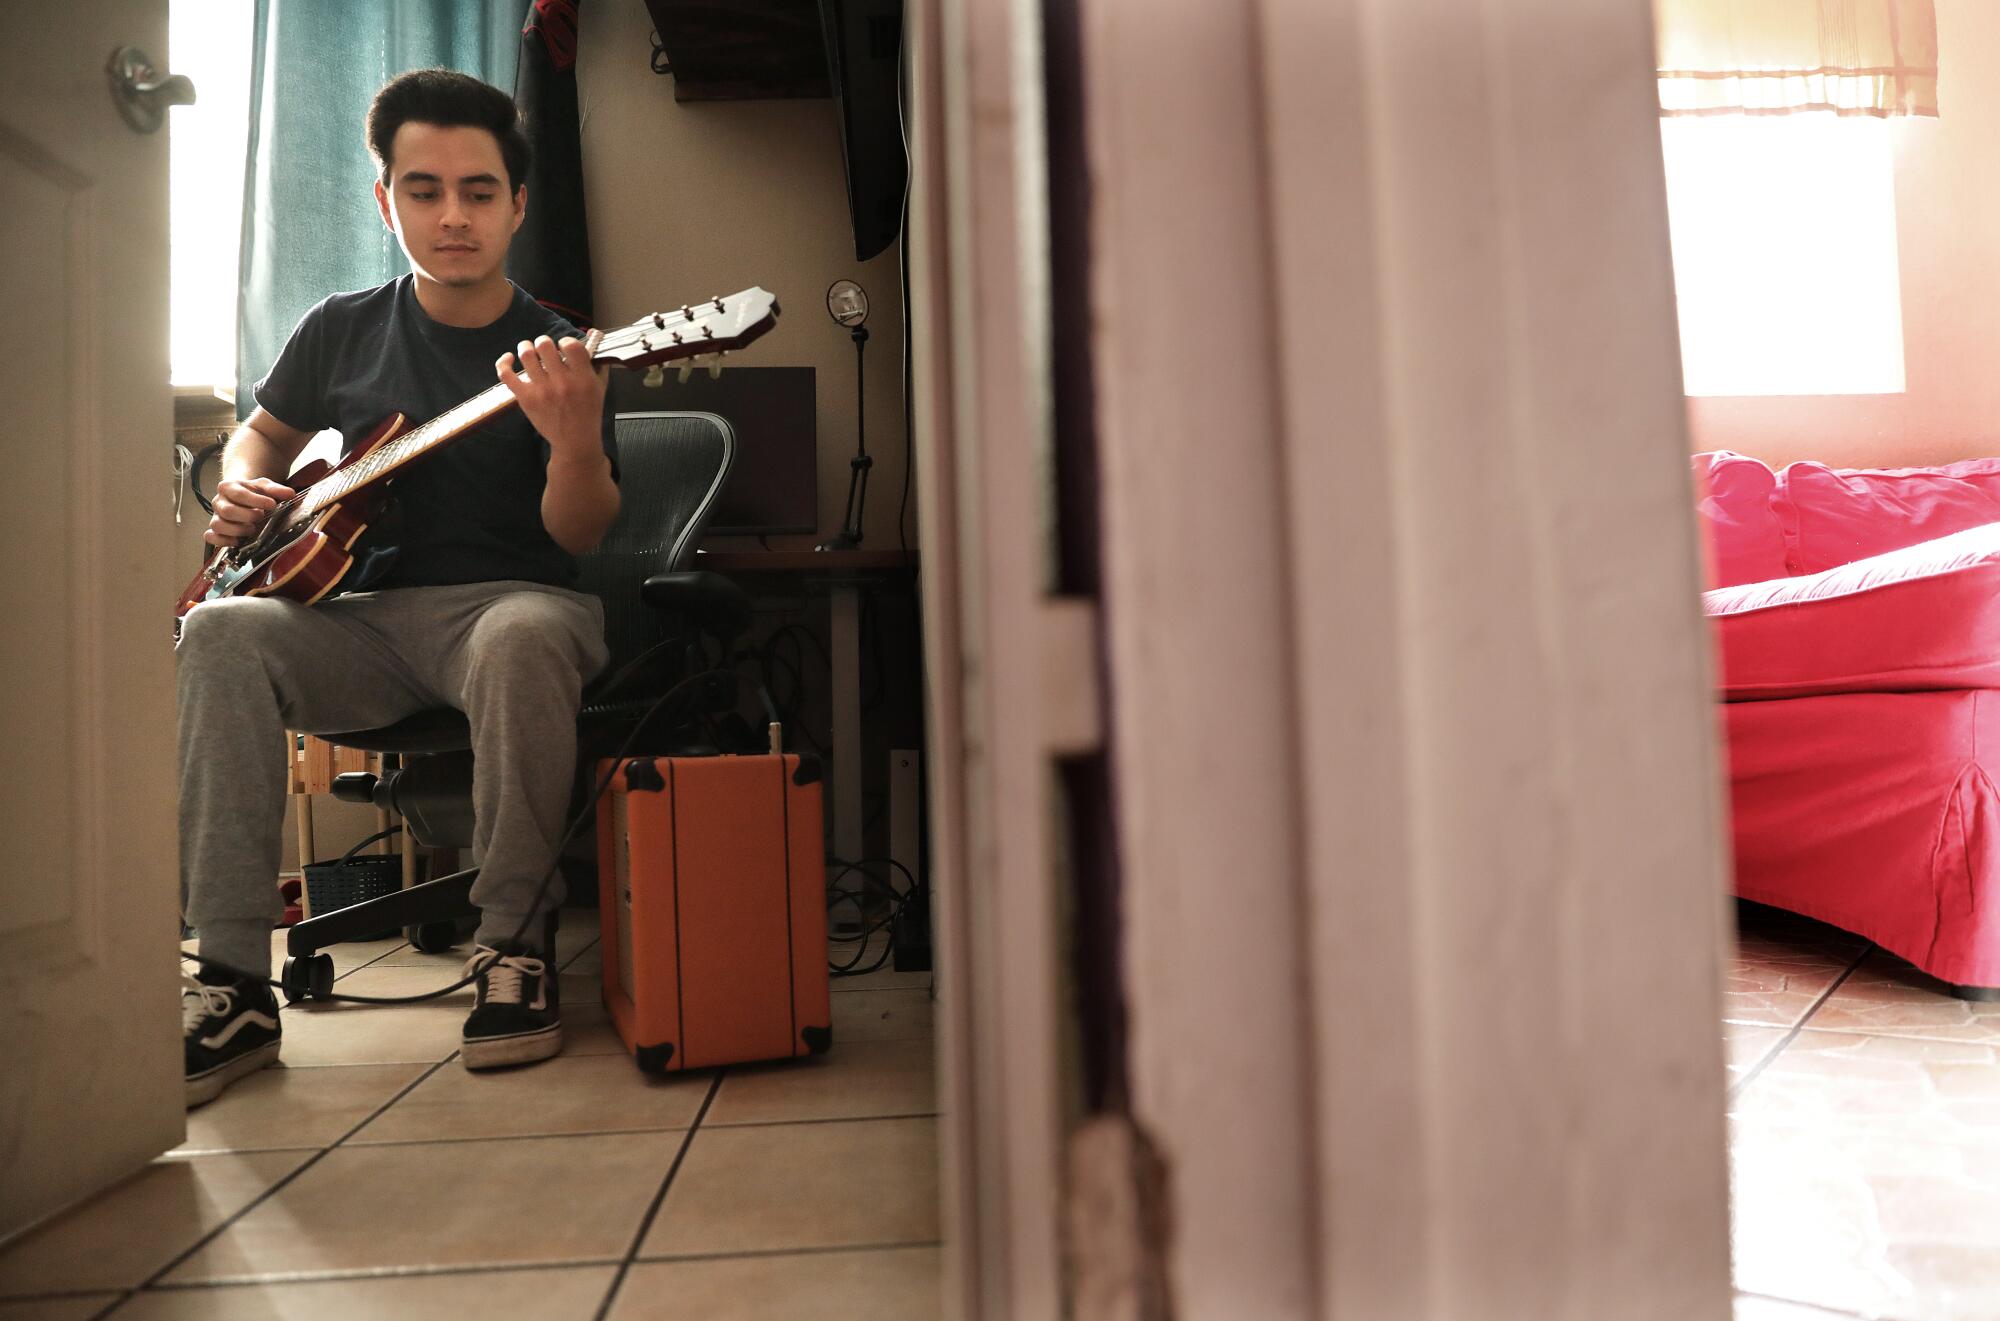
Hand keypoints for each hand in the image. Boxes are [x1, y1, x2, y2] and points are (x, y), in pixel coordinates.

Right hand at [206, 477, 296, 546]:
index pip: (239, 494)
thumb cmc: (254, 492)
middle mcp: (218, 502)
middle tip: (261, 517)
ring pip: (217, 525)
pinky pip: (211, 537)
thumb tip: (290, 494)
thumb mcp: (265, 486)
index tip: (272, 504)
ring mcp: (216, 517)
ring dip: (237, 530)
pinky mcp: (215, 530)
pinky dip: (223, 541)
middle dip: (247, 516)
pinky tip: (238, 541)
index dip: (256, 501)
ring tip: (252, 529)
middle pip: (227, 511)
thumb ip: (276, 490)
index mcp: (228, 487)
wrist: (243, 495)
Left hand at [497, 334, 607, 461]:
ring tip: (529, 350)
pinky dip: (504, 362)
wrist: (575, 441)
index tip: (564, 348)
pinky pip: (507, 374)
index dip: (565, 341)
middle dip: (544, 343)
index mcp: (582, 378)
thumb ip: (597, 362)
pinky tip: (508, 358)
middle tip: (545, 349)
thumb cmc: (588, 413)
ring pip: (526, 354)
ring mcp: (542, 390)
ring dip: (526, 347)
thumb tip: (592, 335)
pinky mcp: (526, 398)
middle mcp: (562, 382)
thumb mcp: (600, 387)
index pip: (570, 344)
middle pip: (544, 345)